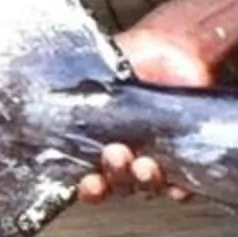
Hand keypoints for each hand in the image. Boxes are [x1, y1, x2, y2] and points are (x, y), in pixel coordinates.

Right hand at [75, 22, 211, 204]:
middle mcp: (130, 157)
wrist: (173, 47)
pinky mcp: (190, 154)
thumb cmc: (133, 61)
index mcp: (101, 146)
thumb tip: (46, 106)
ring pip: (150, 185)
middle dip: (116, 175)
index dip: (91, 189)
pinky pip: (187, 181)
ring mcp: (159, 156)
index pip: (93, 181)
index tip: (90, 183)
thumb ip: (75, 100)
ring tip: (144, 163)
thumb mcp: (98, 81)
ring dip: (145, 180)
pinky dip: (182, 187)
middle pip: (120, 185)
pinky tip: (179, 184)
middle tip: (116, 152)